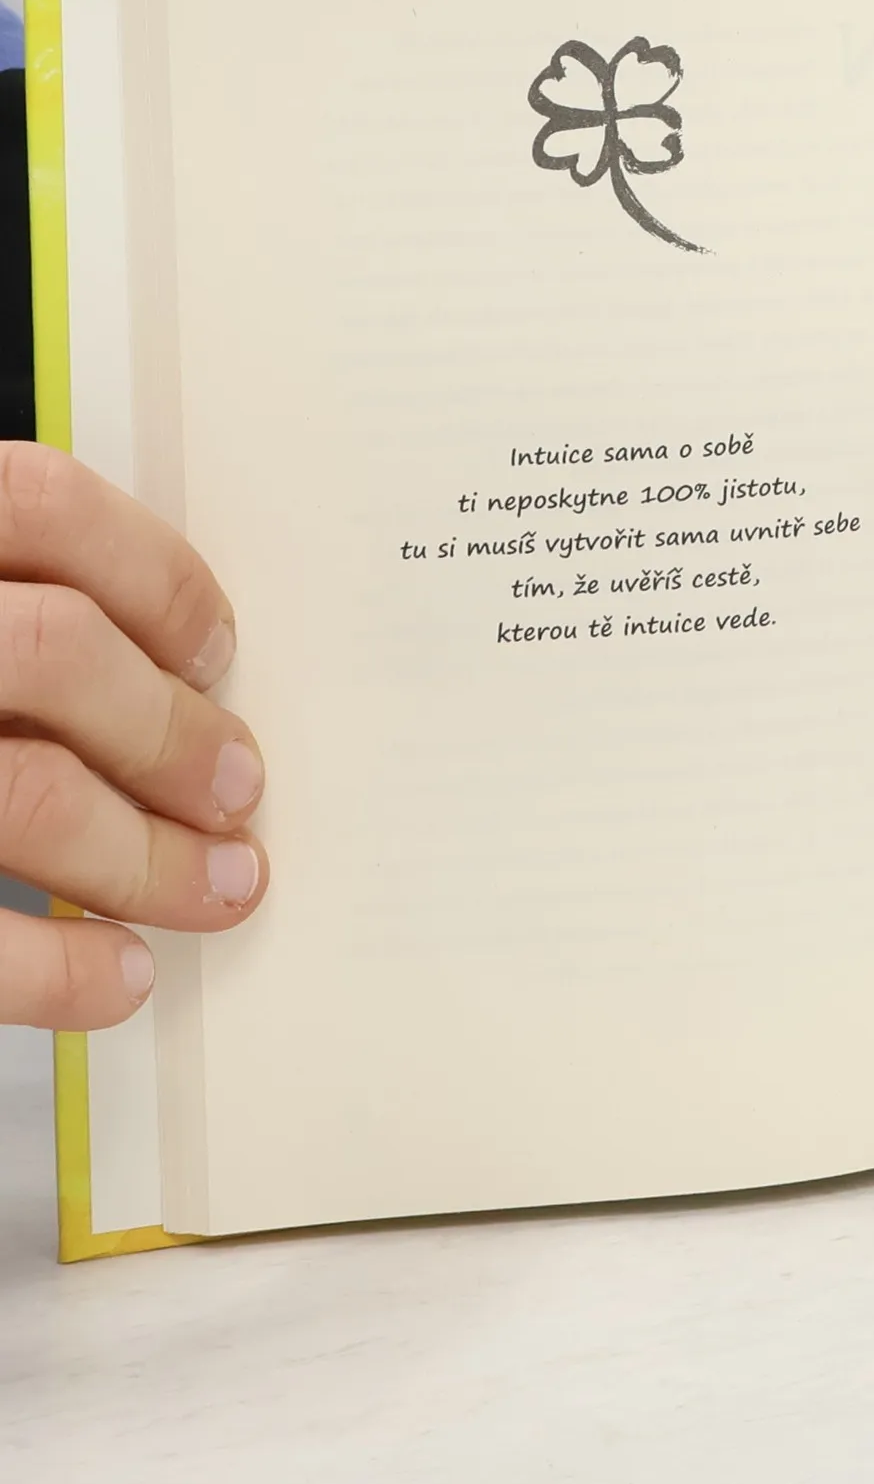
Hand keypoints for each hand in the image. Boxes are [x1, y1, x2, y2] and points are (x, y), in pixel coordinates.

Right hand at [0, 444, 266, 1028]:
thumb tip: (165, 674)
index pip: (38, 504)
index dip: (154, 575)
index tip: (216, 651)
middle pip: (50, 654)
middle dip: (172, 734)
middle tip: (239, 791)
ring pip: (24, 792)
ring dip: (147, 856)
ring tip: (221, 888)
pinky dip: (56, 969)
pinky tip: (118, 979)